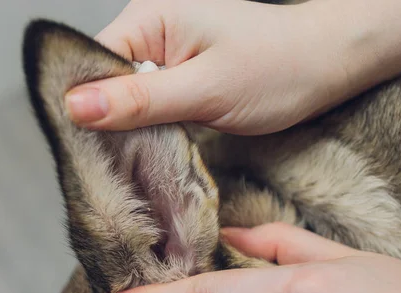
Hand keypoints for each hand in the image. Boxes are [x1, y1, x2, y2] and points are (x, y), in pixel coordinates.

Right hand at [64, 0, 400, 135]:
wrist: (326, 64)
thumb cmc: (278, 68)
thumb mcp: (207, 89)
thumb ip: (141, 100)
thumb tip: (75, 106)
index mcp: (148, 19)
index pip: (89, 65)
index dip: (83, 107)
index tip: (87, 152)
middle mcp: (148, 31)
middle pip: (101, 82)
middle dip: (105, 122)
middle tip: (113, 166)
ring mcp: (162, 53)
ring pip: (123, 97)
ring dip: (127, 129)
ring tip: (134, 160)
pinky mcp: (177, 75)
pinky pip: (146, 104)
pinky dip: (147, 128)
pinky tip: (152, 148)